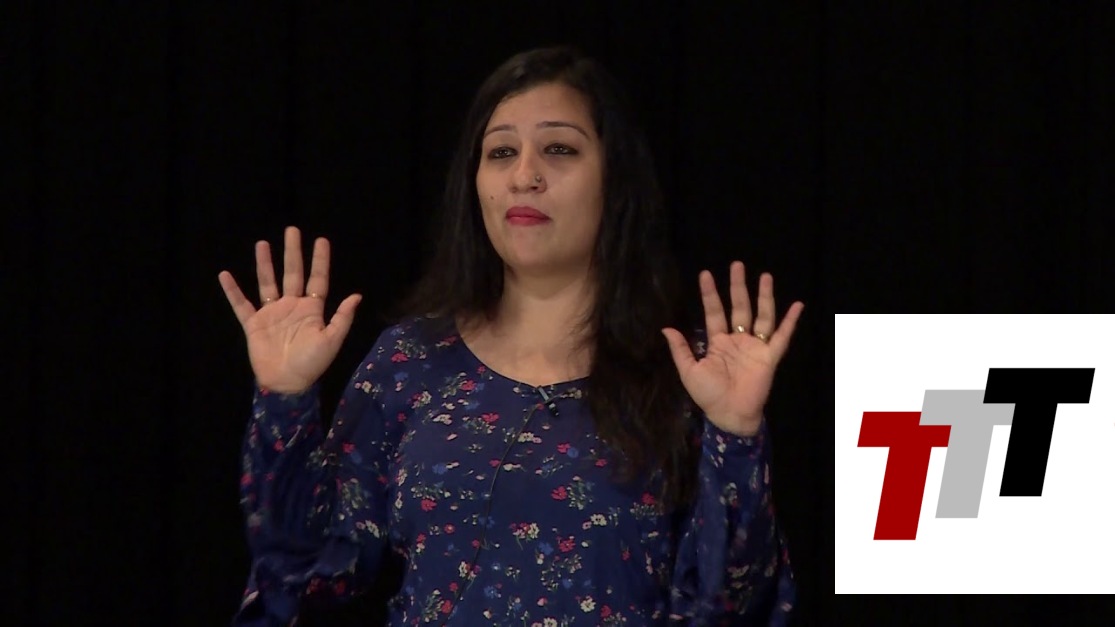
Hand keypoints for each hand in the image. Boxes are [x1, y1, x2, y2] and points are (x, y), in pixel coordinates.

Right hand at [218, 226, 362, 393]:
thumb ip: (342, 318)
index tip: (321, 240)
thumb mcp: (332, 341)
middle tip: (292, 230)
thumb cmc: (311, 364)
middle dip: (292, 253)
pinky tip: (225, 275)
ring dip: (264, 264)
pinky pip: (240, 304)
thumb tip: (357, 295)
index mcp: (312, 310)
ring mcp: (271, 314)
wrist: (286, 384)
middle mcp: (292, 307)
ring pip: (267, 283)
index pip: (317, 279)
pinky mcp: (253, 324)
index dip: (320, 261)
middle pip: (292, 274)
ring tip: (262, 243)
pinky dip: (232, 291)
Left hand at [661, 261, 803, 436]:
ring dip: (764, 296)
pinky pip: (782, 336)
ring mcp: (755, 346)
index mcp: (718, 342)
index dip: (710, 294)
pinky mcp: (770, 356)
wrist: (729, 415)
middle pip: (739, 307)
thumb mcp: (689, 371)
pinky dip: (790, 321)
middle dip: (737, 286)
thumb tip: (666, 328)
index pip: (714, 311)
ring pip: (761, 316)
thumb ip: (680, 350)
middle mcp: (738, 340)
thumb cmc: (709, 395)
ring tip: (764, 276)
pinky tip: (797, 305)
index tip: (705, 274)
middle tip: (736, 265)